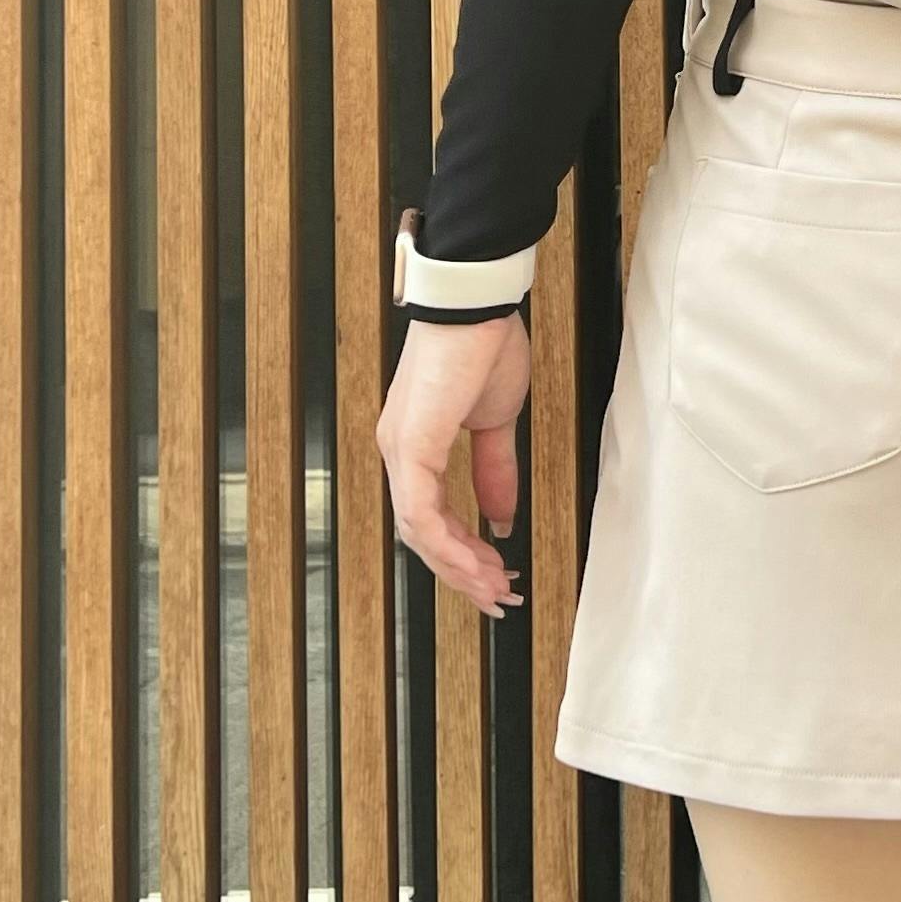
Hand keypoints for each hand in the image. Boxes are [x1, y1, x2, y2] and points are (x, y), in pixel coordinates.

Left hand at [376, 311, 531, 621]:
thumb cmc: (482, 346)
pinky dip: (450, 544)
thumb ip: (495, 472)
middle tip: (496, 598)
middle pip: (420, 535)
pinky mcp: (411, 446)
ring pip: (419, 532)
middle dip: (462, 574)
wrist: (476, 304)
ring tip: (494, 587)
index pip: (429, 518)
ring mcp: (401, 451)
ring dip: (459, 567)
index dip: (461, 554)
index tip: (493, 576)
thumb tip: (501, 517)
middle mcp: (399, 452)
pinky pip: (422, 513)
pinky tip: (478, 560)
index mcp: (415, 446)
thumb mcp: (496, 422)